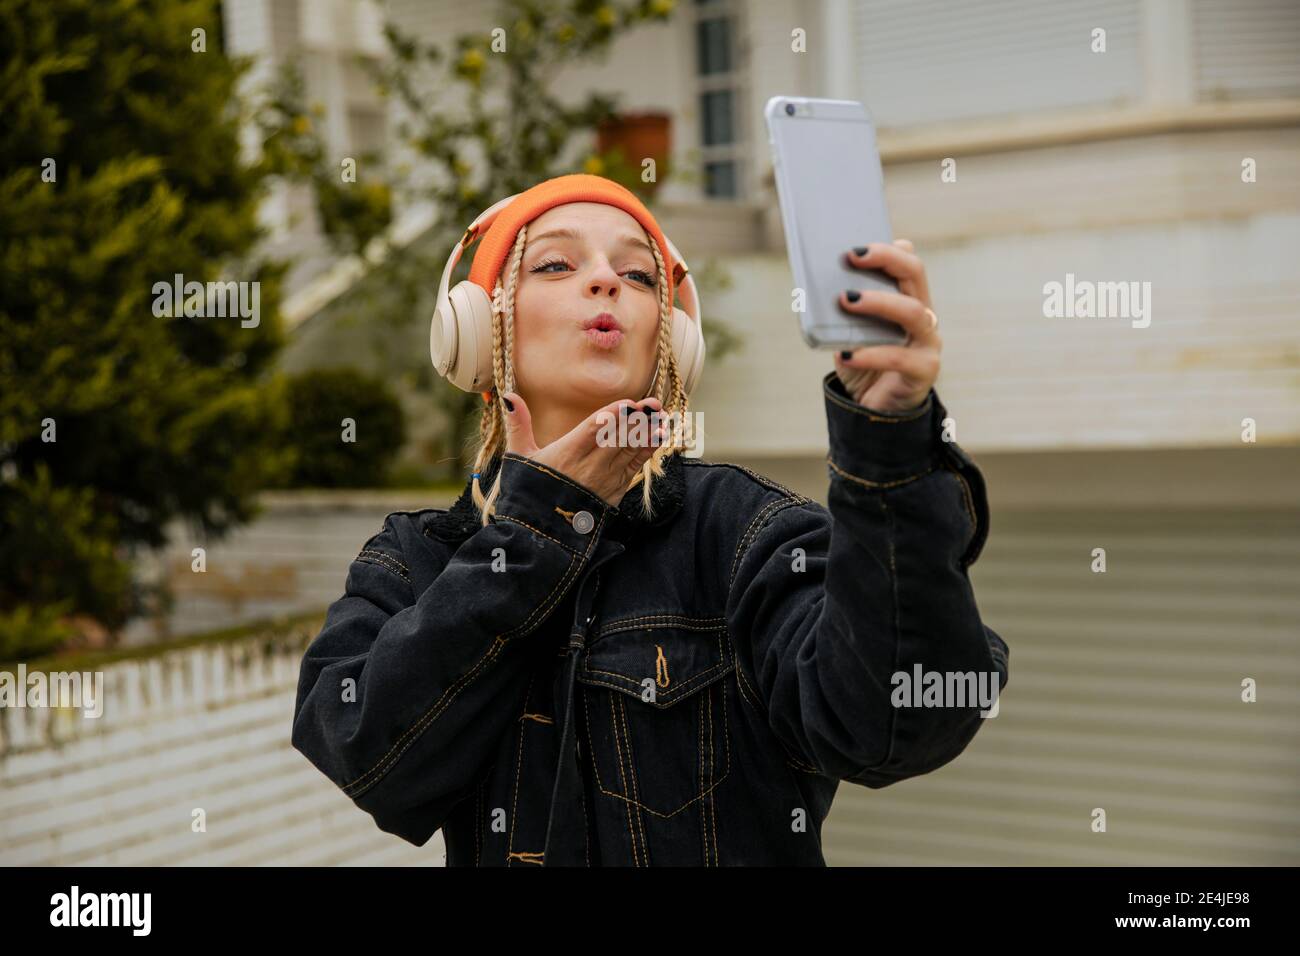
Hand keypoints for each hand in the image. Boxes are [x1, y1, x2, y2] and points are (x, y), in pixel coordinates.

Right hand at [500, 392, 669, 507]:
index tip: (630, 403)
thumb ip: (518, 424)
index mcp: (567, 454)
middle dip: (637, 420)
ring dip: (648, 432)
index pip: (594, 429)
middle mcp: (589, 466)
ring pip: (630, 450)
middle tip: (652, 404)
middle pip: (618, 437)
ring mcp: (605, 480)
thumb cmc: (529, 491)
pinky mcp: (616, 491)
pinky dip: (649, 450)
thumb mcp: (519, 456)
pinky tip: (660, 435)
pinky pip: (635, 466)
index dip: (614, 415)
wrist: (541, 534)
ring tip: (662, 416)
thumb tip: (508, 395)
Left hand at [833, 238, 941, 412]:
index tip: (854, 246)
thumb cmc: (862, 366)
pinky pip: (899, 357)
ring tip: (846, 299)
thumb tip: (814, 286)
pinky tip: (846, 354)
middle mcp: (924, 316)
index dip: (887, 249)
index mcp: (909, 300)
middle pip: (915, 273)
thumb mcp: (848, 333)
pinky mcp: (924, 371)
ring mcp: (928, 342)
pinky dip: (870, 354)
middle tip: (851, 256)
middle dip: (885, 259)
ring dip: (878, 301)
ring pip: (912, 311)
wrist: (875, 413)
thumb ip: (842, 311)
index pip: (908, 262)